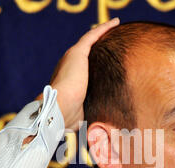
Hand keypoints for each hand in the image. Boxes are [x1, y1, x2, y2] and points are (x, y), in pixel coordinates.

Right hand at [24, 18, 119, 146]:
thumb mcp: (81, 118)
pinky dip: (104, 28)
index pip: (82, 71)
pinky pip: (93, 36)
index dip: (92, 67)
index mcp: (68, 81)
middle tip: (113, 44)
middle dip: (99, 48)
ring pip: (90, 42)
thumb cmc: (67, 119)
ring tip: (115, 29)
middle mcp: (68, 67)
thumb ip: (90, 120)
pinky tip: (116, 23)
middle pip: (87, 54)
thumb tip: (100, 139)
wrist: (58, 111)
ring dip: (102, 35)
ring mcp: (72, 59)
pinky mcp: (77, 53)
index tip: (103, 66)